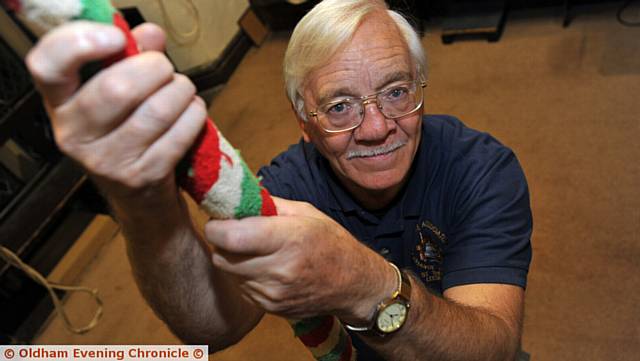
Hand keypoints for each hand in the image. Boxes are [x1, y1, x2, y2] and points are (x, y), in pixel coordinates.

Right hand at [26, 22, 206, 203]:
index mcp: (60, 104)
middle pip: (117, 89)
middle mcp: (74, 135)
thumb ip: (131, 56)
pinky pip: (179, 134)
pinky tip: (192, 110)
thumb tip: (151, 35)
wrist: (139, 197)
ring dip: (180, 91)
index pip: (47, 66)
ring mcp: (107, 161)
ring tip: (183, 90)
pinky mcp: (142, 177)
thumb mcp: (118, 91)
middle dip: (155, 68)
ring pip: (156, 111)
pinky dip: (193, 114)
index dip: (79, 43)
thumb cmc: (127, 130)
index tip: (115, 38)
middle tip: (165, 70)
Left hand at [204, 197, 395, 322]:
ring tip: (253, 248)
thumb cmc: (332, 243)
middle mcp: (278, 269)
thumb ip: (269, 204)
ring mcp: (272, 293)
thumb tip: (239, 196)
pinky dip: (243, 274)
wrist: (354, 284)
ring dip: (232, 257)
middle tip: (234, 230)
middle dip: (222, 240)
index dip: (216, 225)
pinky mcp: (269, 307)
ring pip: (228, 272)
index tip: (220, 218)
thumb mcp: (306, 213)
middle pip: (222, 255)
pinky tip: (263, 265)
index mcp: (289, 239)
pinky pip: (240, 286)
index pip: (230, 237)